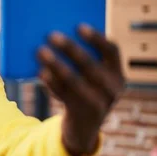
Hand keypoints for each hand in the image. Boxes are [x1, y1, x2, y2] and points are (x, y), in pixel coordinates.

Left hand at [37, 24, 124, 155]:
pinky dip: (52, 82)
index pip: (112, 51)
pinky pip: (64, 95)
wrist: (83, 129)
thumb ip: (82, 61)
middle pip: (90, 64)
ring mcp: (99, 103)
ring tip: (40, 51)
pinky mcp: (82, 114)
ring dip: (56, 64)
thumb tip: (55, 37)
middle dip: (70, 48)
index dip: (96, 38)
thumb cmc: (82, 92)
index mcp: (117, 74)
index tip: (79, 26)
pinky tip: (41, 72)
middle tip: (51, 35)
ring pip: (75, 80)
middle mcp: (112, 89)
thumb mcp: (89, 79)